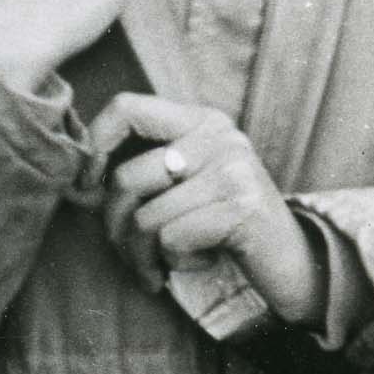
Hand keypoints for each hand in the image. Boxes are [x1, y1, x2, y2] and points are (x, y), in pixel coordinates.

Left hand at [88, 93, 328, 331]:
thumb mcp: (190, 185)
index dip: (93, 146)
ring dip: (143, 255)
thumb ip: (146, 170)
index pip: (126, 107)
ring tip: (160, 266)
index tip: (88, 187)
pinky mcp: (239, 208)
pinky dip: (175, 263)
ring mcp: (232, 170)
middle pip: (126, 177)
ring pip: (145, 217)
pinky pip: (172, 238)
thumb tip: (79, 183)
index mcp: (202, 122)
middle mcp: (219, 137)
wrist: (295, 264)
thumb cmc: (226, 227)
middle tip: (132, 253)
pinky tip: (198, 262)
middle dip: (115, 228)